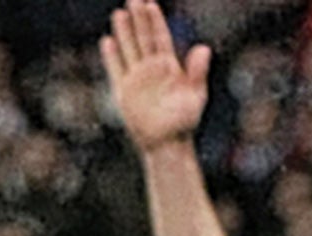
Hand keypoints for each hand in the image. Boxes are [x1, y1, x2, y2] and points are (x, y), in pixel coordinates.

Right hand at [101, 2, 210, 153]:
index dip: (155, 21)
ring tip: (119, 13)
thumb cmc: (184, 123)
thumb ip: (198, 72)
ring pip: (129, 49)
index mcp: (169, 67)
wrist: (167, 145)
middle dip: (138, 19)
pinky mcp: (124, 92)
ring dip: (124, 32)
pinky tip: (107, 41)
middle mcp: (152, 69)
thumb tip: (204, 49)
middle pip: (143, 38)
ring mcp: (137, 79)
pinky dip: (111, 57)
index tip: (150, 4)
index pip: (160, 38)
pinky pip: (116, 69)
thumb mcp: (195, 96)